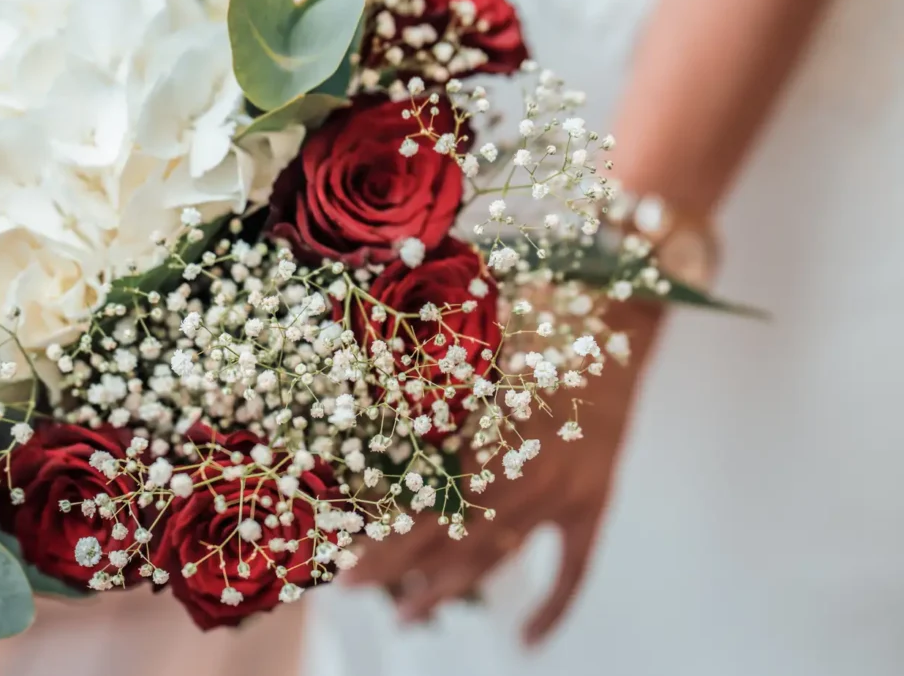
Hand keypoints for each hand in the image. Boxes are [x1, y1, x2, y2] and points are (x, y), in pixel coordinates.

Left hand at [343, 299, 664, 644]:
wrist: (617, 325)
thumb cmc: (538, 324)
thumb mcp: (478, 350)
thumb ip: (434, 391)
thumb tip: (370, 422)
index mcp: (492, 437)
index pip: (425, 508)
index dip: (385, 541)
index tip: (346, 565)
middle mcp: (527, 476)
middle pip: (452, 539)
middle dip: (400, 570)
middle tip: (356, 590)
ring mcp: (565, 496)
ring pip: (497, 558)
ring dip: (449, 590)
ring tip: (409, 617)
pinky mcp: (595, 505)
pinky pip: (574, 568)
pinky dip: (552, 606)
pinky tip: (526, 639)